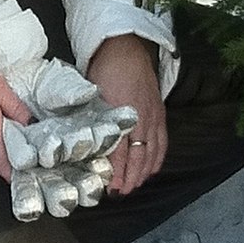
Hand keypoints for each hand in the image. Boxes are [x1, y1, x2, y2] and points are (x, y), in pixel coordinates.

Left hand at [87, 34, 166, 195]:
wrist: (127, 49)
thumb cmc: (106, 70)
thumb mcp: (93, 94)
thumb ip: (91, 119)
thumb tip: (81, 142)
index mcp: (121, 115)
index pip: (120, 151)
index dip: (116, 172)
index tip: (110, 187)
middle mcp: (140, 119)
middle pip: (138, 156)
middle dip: (130, 177)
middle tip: (121, 193)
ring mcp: (153, 117)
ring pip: (151, 152)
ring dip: (143, 171)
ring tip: (134, 186)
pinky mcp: (160, 113)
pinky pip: (162, 141)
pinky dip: (158, 158)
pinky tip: (152, 169)